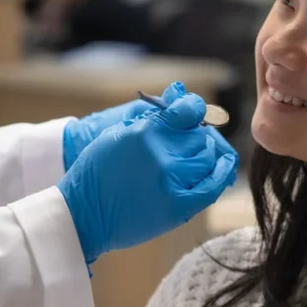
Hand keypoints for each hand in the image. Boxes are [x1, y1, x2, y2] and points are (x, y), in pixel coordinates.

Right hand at [58, 91, 238, 264]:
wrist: (83, 215)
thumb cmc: (96, 172)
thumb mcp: (116, 133)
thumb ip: (151, 116)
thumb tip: (180, 91)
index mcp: (144, 132)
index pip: (187, 110)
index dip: (194, 109)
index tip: (192, 114)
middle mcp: (161, 154)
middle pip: (200, 136)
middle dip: (198, 135)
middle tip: (191, 140)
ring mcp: (172, 181)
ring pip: (209, 158)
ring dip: (208, 154)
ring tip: (198, 156)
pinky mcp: (179, 206)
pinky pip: (213, 185)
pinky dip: (222, 173)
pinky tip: (223, 165)